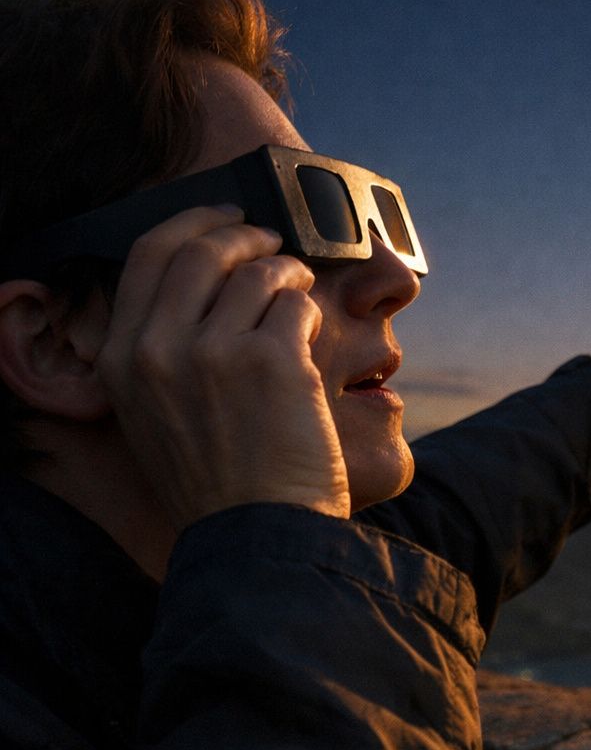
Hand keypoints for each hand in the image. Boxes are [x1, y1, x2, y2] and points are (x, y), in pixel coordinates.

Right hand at [95, 205, 349, 528]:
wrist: (253, 533)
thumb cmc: (217, 479)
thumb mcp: (154, 412)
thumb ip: (161, 350)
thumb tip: (203, 287)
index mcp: (121, 357)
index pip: (148, 255)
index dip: (192, 223)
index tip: (225, 217)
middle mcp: (159, 348)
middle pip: (205, 250)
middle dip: (247, 235)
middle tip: (273, 243)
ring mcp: (215, 352)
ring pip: (260, 272)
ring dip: (288, 274)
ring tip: (299, 295)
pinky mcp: (272, 360)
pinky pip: (298, 305)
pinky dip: (309, 311)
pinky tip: (309, 335)